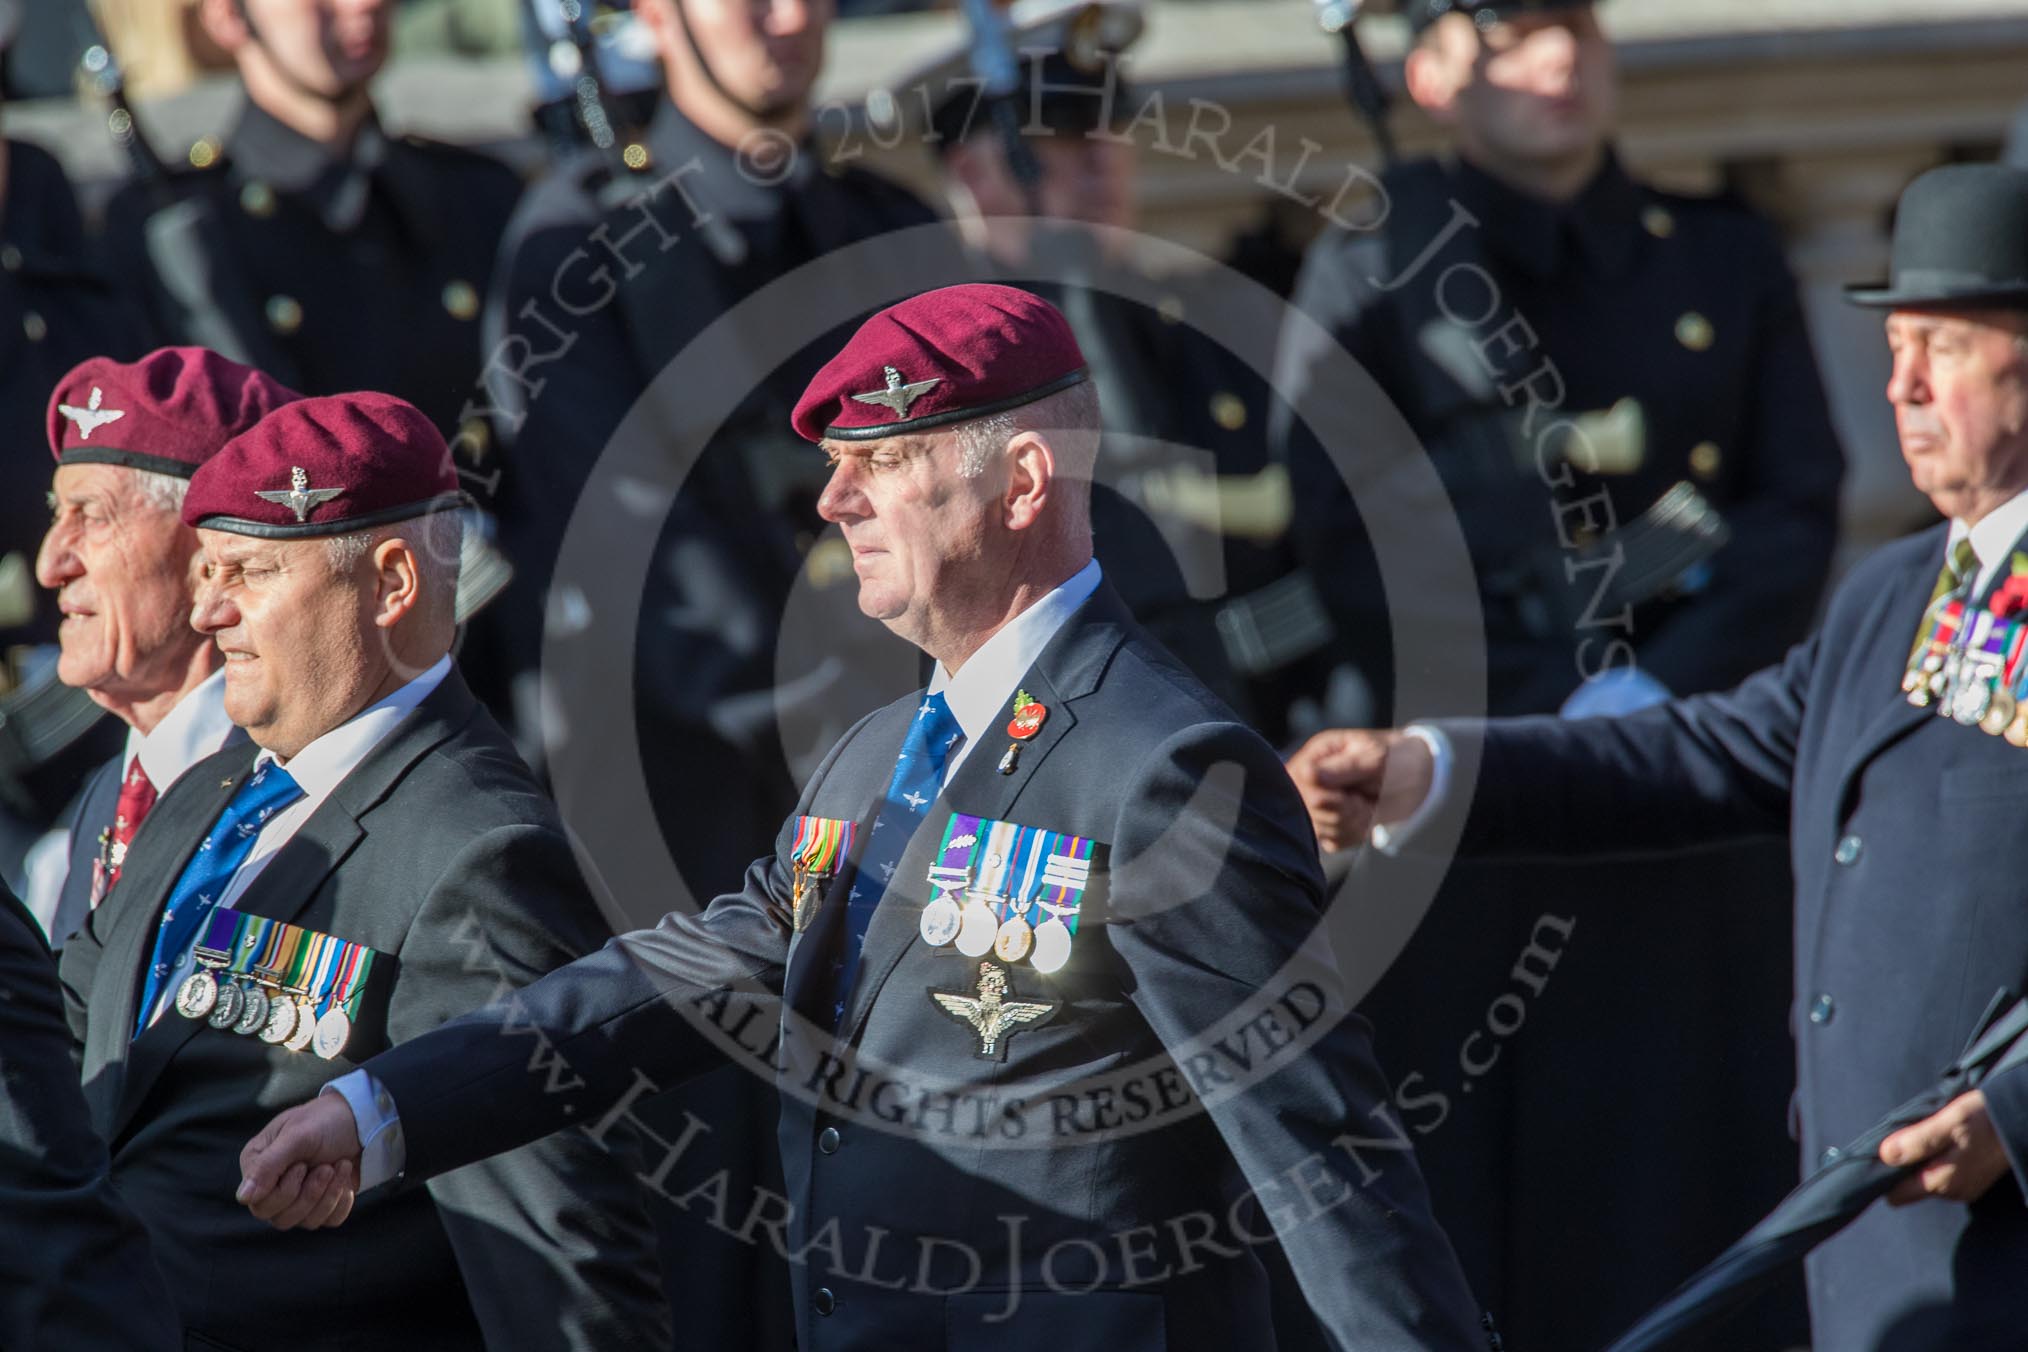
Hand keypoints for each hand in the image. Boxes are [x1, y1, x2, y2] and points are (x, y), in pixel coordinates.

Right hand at [238, 1094, 364, 1229]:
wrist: (362, 1119)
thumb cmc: (324, 1120)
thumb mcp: (297, 1135)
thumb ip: (267, 1166)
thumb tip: (243, 1198)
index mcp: (258, 1166)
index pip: (259, 1204)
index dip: (285, 1191)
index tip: (303, 1164)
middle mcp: (272, 1185)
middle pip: (281, 1219)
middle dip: (310, 1194)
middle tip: (326, 1167)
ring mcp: (298, 1197)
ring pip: (306, 1222)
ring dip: (328, 1195)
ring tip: (340, 1166)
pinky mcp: (323, 1203)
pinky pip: (328, 1221)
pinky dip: (341, 1202)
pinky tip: (346, 1179)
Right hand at [1285, 728, 1433, 852]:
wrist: (1415, 777)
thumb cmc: (1396, 760)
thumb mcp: (1376, 759)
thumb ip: (1344, 768)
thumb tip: (1307, 773)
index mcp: (1316, 755)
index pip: (1304, 781)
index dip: (1330, 795)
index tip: (1356, 794)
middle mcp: (1308, 779)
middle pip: (1311, 809)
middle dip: (1346, 811)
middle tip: (1366, 800)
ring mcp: (1313, 804)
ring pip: (1322, 829)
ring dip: (1354, 823)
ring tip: (1368, 807)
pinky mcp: (1325, 826)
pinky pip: (1332, 842)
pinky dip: (1355, 835)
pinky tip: (1364, 819)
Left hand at [1880, 1089, 2010, 1206]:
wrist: (2021, 1119)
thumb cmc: (1986, 1119)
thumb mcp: (1948, 1122)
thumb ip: (1917, 1141)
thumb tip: (1885, 1155)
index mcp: (1941, 1181)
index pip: (1896, 1194)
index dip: (1883, 1174)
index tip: (1883, 1152)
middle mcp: (1951, 1191)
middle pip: (1908, 1186)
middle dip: (1901, 1165)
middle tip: (1906, 1137)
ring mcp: (1963, 1187)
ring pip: (1924, 1178)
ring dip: (1919, 1160)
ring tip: (1927, 1135)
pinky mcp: (1971, 1180)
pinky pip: (1942, 1173)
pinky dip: (1937, 1159)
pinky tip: (1943, 1140)